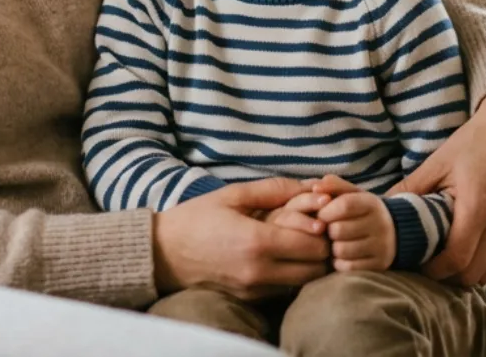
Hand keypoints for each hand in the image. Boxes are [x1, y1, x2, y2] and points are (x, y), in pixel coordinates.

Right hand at [154, 177, 331, 300]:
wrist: (162, 254)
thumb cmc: (196, 218)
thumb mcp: (232, 194)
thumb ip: (273, 189)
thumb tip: (310, 187)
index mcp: (257, 241)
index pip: (315, 244)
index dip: (323, 230)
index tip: (318, 217)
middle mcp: (259, 271)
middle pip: (316, 268)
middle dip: (321, 249)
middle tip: (314, 231)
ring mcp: (255, 289)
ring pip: (304, 282)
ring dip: (308, 265)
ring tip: (298, 244)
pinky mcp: (249, 299)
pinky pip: (284, 289)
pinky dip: (291, 275)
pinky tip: (280, 257)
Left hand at [305, 175, 394, 272]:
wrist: (393, 232)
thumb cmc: (362, 211)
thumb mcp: (353, 194)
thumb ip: (334, 186)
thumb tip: (316, 187)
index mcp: (372, 204)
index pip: (344, 205)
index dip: (326, 211)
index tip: (321, 214)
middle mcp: (380, 225)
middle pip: (339, 230)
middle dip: (327, 230)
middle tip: (328, 230)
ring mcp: (381, 247)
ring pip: (341, 250)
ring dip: (332, 248)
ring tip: (334, 242)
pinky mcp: (379, 265)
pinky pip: (348, 267)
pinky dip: (339, 262)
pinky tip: (342, 255)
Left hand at [393, 88, 485, 285]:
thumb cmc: (475, 142)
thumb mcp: (438, 162)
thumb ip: (411, 188)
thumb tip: (381, 205)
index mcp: (477, 208)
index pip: (457, 260)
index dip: (435, 270)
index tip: (420, 264)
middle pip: (474, 273)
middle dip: (450, 276)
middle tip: (432, 263)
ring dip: (471, 271)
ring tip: (451, 258)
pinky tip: (472, 248)